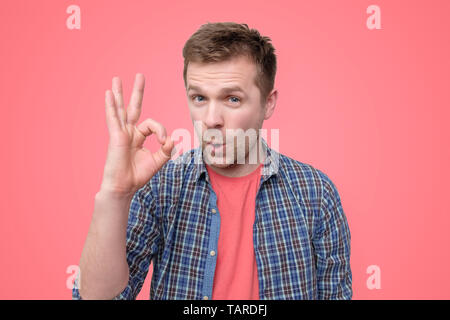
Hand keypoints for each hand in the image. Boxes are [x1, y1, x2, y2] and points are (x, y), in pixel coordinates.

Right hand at [100, 73, 173, 196]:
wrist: (124, 187)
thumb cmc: (138, 175)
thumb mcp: (157, 161)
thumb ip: (166, 150)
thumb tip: (174, 139)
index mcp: (137, 137)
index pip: (151, 124)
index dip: (161, 130)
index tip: (165, 141)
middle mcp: (128, 132)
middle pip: (133, 107)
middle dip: (137, 91)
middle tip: (140, 75)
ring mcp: (120, 133)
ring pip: (120, 109)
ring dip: (118, 93)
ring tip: (116, 79)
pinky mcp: (115, 136)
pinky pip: (113, 118)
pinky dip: (111, 106)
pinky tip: (108, 94)